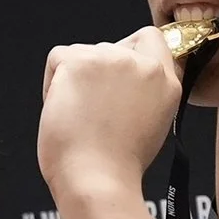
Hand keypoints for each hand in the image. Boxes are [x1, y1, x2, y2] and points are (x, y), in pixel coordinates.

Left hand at [38, 26, 185, 203]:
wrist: (98, 178)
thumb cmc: (117, 163)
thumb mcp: (152, 122)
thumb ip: (144, 91)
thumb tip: (121, 79)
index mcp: (167, 81)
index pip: (150, 40)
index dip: (127, 52)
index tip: (112, 76)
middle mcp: (145, 65)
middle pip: (111, 47)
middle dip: (95, 72)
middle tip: (92, 109)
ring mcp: (113, 60)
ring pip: (83, 52)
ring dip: (74, 78)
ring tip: (79, 115)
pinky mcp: (81, 62)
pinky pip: (57, 58)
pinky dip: (51, 82)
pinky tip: (61, 108)